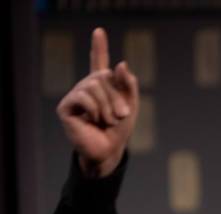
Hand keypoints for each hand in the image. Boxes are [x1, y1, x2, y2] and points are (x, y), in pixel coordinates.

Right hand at [56, 27, 138, 177]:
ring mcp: (75, 96)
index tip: (99, 31)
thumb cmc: (119, 130)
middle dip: (117, 96)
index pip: (99, 62)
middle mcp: (86, 88)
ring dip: (108, 105)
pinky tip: (95, 119)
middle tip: (122, 115)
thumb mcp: (130, 105)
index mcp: (103, 87)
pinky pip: (82, 96)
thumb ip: (128, 84)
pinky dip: (94, 108)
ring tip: (110, 120)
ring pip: (93, 85)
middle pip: (102, 76)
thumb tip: (120, 63)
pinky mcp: (65, 107)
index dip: (99, 46)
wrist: (109, 151)